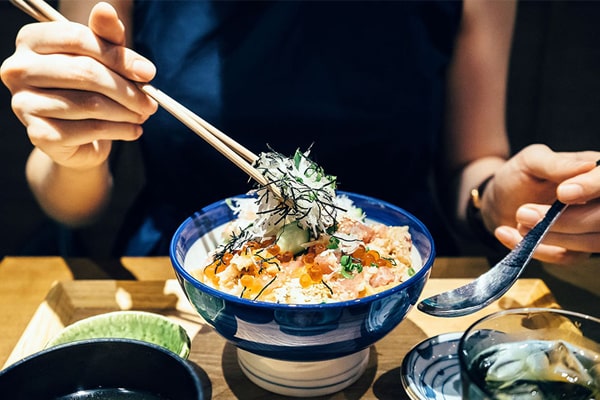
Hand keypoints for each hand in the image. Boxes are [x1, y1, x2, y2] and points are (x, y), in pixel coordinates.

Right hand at [0, 2, 156, 170]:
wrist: (77, 137)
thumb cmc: (89, 88)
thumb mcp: (102, 58)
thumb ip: (106, 36)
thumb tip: (107, 10)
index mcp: (31, 40)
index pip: (77, 39)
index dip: (118, 56)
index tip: (148, 73)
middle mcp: (18, 69)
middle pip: (85, 72)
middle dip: (127, 89)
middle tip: (151, 102)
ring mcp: (23, 103)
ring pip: (90, 104)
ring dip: (126, 112)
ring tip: (143, 114)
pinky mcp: (38, 134)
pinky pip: (88, 129)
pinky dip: (119, 130)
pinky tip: (133, 130)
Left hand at [483, 144, 599, 263]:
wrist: (500, 199)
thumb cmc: (519, 175)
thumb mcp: (531, 161)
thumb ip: (556, 163)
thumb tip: (588, 166)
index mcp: (596, 173)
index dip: (592, 187)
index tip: (563, 193)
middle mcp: (599, 202)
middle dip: (565, 220)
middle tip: (523, 213)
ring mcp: (591, 228)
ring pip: (591, 242)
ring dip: (551, 236)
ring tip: (518, 222)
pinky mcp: (576, 249)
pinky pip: (566, 257)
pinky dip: (536, 249)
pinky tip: (507, 233)